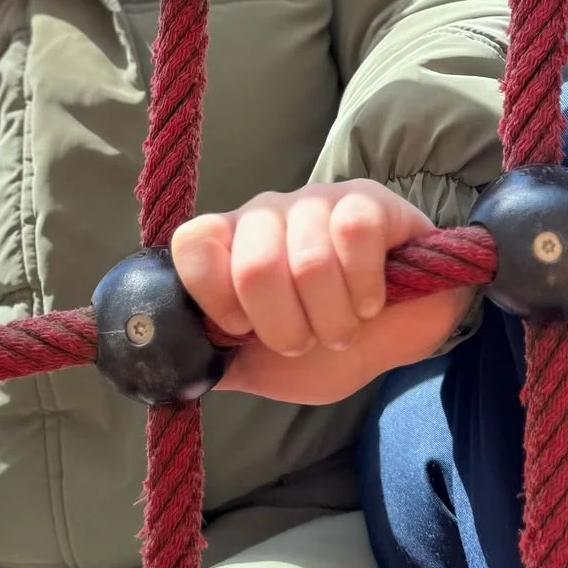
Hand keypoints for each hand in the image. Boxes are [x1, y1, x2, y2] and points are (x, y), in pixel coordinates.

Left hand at [172, 179, 472, 404]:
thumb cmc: (327, 347)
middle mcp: (266, 214)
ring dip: (333, 317)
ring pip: (310, 259)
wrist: (399, 337)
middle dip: (285, 326)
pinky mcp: (368, 200)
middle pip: (255, 264)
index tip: (241, 331)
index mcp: (231, 247)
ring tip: (344, 328)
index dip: (212, 295)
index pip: (192, 244)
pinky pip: (354, 234)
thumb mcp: (262, 366)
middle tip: (307, 341)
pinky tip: (371, 301)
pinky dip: (364, 286)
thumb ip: (214, 359)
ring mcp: (317, 201)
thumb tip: (167, 364)